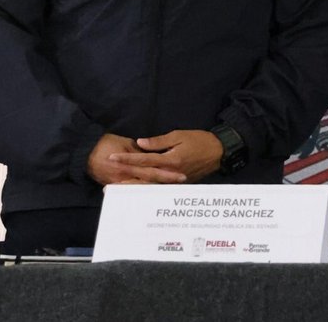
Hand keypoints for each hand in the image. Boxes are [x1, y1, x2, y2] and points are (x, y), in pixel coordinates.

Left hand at [88, 131, 203, 184]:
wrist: (220, 152)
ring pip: (150, 186)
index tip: (111, 158)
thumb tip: (140, 144)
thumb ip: (159, 141)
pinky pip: (159, 188)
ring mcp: (174, 181)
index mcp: (170, 161)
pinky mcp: (178, 184)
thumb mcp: (180, 135)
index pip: (143, 160)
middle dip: (125, 181)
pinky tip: (137, 191)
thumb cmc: (200, 141)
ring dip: (134, 189)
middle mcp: (170, 174)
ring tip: (118, 191)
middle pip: (143, 179)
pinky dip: (147, 189)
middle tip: (108, 186)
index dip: (126, 159)